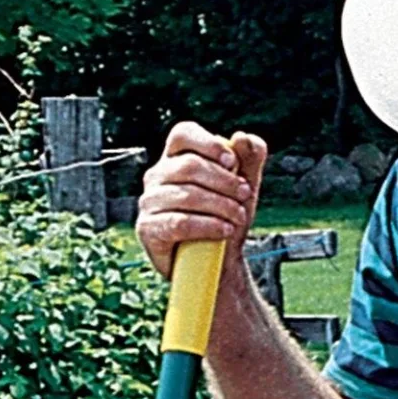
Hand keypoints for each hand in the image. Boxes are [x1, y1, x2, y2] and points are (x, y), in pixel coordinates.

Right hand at [137, 122, 267, 283]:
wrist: (219, 264)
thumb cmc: (226, 220)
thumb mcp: (244, 189)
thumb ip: (249, 159)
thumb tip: (242, 137)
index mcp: (175, 159)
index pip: (182, 134)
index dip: (208, 143)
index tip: (232, 162)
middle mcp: (157, 176)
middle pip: (188, 166)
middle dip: (224, 181)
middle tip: (245, 195)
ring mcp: (149, 202)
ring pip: (186, 195)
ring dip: (220, 206)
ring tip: (239, 217)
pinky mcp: (148, 228)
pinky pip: (179, 223)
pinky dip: (207, 225)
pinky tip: (225, 230)